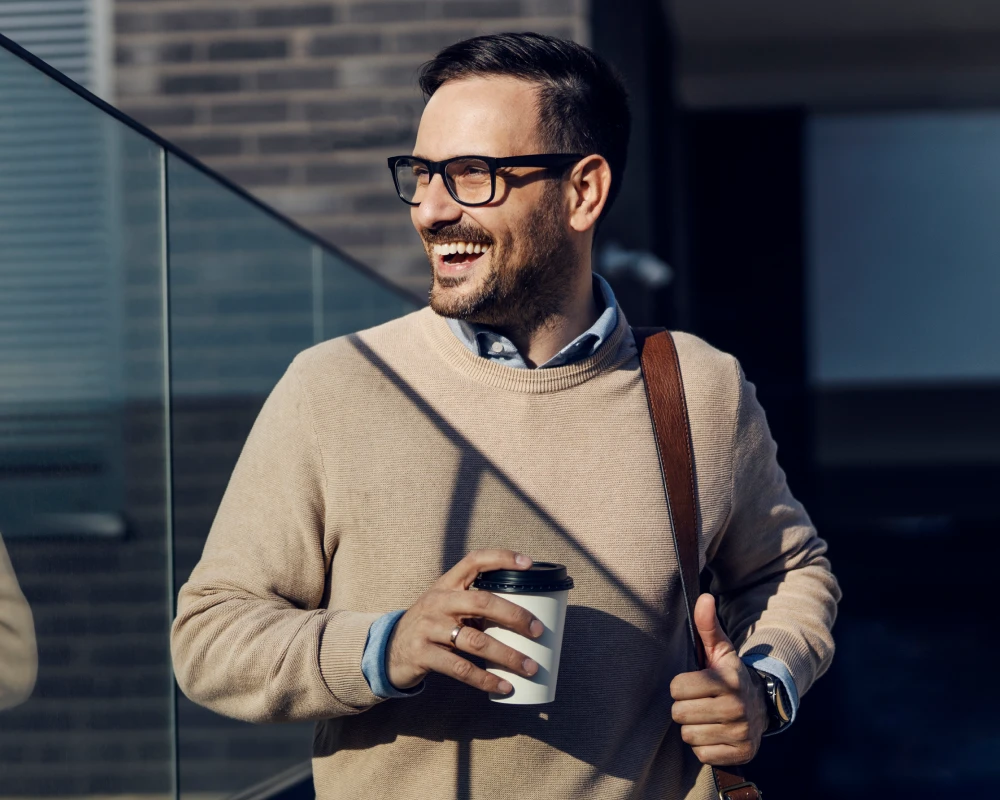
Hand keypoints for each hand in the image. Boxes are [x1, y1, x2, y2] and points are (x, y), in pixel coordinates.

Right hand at [386, 549, 543, 693]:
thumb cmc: (429, 625)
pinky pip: (460, 668)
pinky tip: (504, 686)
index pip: (474, 560)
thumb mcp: (444, 606)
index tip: (529, 564)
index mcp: (446, 584)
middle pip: (482, 601)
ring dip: (507, 655)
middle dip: (514, 615)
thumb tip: (522, 616)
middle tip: (538, 630)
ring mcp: (429, 627)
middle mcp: (438, 601)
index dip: (502, 558)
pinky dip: (485, 679)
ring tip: (529, 667)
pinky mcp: (423, 654)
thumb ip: (473, 605)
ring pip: (476, 640)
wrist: (387, 650)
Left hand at [670, 594, 768, 765]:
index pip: (678, 687)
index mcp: (729, 680)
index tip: (694, 683)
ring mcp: (741, 733)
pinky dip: (704, 746)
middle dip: (684, 707)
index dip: (681, 685)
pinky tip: (715, 733)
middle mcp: (737, 708)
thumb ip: (707, 625)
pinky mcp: (741, 753)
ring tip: (706, 716)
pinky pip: (701, 754)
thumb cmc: (729, 675)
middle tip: (699, 701)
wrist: (761, 706)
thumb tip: (704, 597)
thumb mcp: (719, 650)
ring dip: (693, 727)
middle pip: (679, 714)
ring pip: (688, 735)